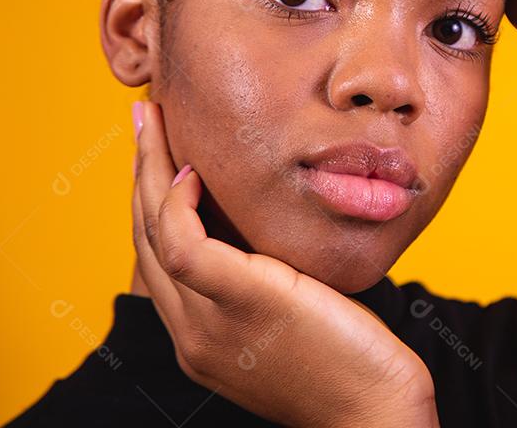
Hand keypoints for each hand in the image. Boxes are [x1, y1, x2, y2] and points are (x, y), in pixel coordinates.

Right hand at [131, 101, 438, 427]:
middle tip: (143, 119)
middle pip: (145, 239)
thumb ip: (271, 284)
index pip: (158, 260)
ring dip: (148, 168)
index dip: (151, 203)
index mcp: (201, 337)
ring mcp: (208, 323)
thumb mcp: (296, 319)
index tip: (159, 156)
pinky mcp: (241, 302)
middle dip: (139, 173)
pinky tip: (192, 170)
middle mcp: (191, 333)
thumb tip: (274, 234)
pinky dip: (178, 202)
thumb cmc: (354, 363)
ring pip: (153, 232)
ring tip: (152, 119)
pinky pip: (185, 243)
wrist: (377, 413)